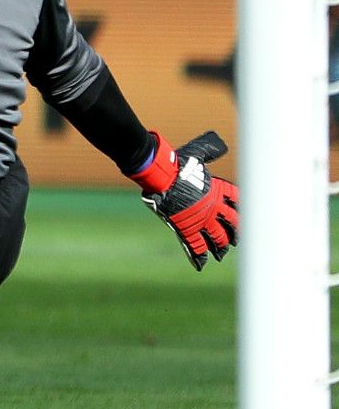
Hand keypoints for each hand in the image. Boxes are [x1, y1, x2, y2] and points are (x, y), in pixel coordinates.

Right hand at [129, 130, 239, 270]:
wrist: (161, 174)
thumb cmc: (177, 163)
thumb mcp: (196, 155)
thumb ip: (209, 151)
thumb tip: (221, 144)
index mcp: (218, 191)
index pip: (237, 201)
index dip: (243, 209)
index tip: (248, 215)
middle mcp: (213, 208)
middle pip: (231, 223)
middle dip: (235, 232)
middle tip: (238, 239)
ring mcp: (200, 219)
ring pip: (216, 237)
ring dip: (220, 246)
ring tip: (222, 253)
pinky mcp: (185, 227)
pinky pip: (195, 245)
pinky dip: (199, 256)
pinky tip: (202, 264)